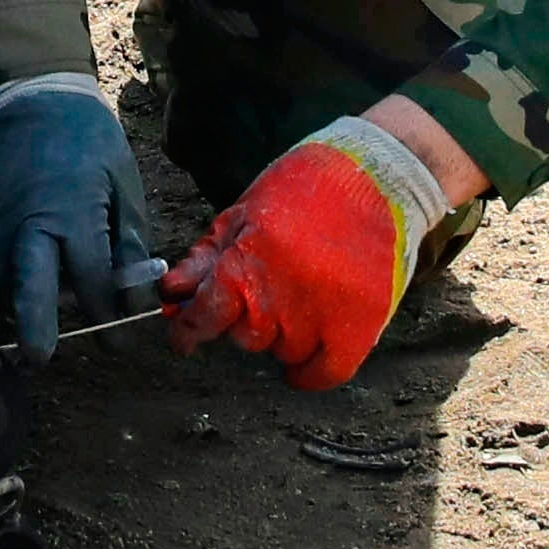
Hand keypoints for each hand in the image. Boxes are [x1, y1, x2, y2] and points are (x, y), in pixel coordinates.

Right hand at [0, 75, 165, 358]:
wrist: (30, 98)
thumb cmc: (86, 139)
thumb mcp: (124, 185)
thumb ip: (128, 245)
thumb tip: (134, 296)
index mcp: (70, 219)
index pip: (91, 291)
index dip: (109, 321)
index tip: (119, 343)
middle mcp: (21, 233)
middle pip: (30, 302)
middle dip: (41, 333)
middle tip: (49, 352)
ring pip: (4, 294)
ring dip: (27, 302)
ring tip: (50, 289)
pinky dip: (5, 282)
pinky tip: (26, 270)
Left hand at [161, 102, 478, 391]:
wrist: (376, 175)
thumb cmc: (305, 187)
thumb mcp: (243, 214)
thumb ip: (206, 259)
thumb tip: (171, 296)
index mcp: (246, 265)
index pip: (203, 318)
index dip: (188, 331)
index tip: (184, 338)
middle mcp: (280, 298)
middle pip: (244, 337)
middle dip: (246, 317)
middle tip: (268, 287)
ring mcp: (321, 316)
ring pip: (282, 351)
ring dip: (284, 333)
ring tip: (303, 294)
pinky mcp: (359, 327)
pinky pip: (324, 373)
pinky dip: (312, 371)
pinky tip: (308, 354)